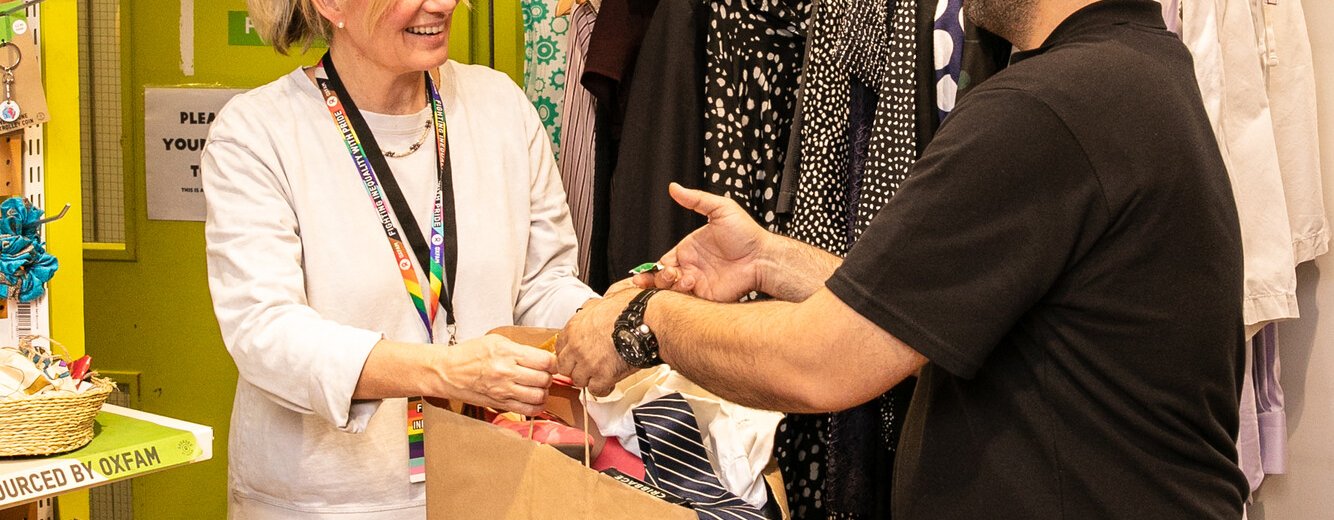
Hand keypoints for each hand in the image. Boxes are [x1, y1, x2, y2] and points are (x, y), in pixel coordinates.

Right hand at [434, 334, 555, 415]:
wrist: (448, 372)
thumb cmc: (469, 354)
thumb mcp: (496, 341)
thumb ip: (520, 349)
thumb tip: (541, 357)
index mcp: (508, 353)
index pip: (545, 361)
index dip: (553, 362)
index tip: (550, 362)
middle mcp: (507, 372)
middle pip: (544, 379)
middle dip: (548, 377)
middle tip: (544, 374)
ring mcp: (504, 391)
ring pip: (539, 396)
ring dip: (543, 392)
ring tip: (539, 387)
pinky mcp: (500, 404)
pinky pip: (527, 410)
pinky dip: (536, 406)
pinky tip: (534, 400)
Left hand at [556, 289, 639, 395]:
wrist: (647, 321)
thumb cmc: (632, 308)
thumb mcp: (606, 299)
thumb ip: (595, 307)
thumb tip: (596, 306)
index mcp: (575, 326)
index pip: (559, 347)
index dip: (569, 353)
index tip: (575, 356)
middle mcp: (577, 346)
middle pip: (564, 367)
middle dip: (575, 369)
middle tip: (586, 368)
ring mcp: (588, 363)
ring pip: (578, 380)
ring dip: (589, 379)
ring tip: (600, 375)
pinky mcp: (603, 376)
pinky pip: (595, 390)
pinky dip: (603, 389)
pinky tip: (609, 383)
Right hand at [634, 183, 768, 301]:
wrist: (763, 256)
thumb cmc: (746, 233)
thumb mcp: (720, 209)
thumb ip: (695, 199)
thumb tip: (674, 187)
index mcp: (689, 249)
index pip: (663, 261)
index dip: (653, 267)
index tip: (650, 268)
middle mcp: (692, 267)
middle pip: (663, 278)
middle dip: (656, 278)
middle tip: (667, 272)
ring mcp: (699, 282)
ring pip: (672, 290)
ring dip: (669, 284)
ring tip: (680, 275)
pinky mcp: (707, 295)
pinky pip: (688, 299)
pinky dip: (682, 293)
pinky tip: (690, 281)